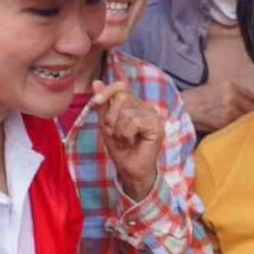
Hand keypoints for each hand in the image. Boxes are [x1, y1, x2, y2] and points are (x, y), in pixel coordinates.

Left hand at [91, 79, 164, 200]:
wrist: (130, 170)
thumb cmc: (120, 149)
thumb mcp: (106, 124)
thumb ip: (103, 104)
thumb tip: (96, 82)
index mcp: (135, 104)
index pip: (121, 86)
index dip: (107, 91)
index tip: (95, 102)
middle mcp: (146, 107)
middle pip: (122, 97)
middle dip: (111, 117)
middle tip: (115, 134)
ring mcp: (153, 115)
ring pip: (126, 112)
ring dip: (118, 130)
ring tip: (124, 140)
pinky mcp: (157, 125)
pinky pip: (135, 121)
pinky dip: (126, 134)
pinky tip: (131, 142)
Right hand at [181, 81, 253, 133]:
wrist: (183, 108)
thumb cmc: (197, 98)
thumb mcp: (217, 87)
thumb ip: (234, 92)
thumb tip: (250, 102)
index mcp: (230, 86)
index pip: (252, 96)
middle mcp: (232, 97)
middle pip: (253, 108)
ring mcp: (229, 111)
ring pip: (246, 118)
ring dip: (248, 122)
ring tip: (247, 125)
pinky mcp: (224, 123)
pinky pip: (237, 126)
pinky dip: (239, 127)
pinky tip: (237, 129)